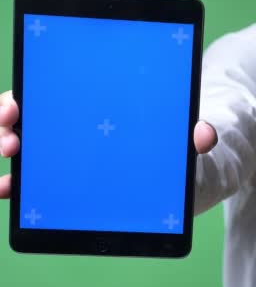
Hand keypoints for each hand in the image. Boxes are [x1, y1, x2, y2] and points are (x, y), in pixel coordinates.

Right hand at [0, 89, 216, 198]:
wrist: (189, 174)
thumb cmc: (181, 145)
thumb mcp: (190, 137)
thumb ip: (198, 135)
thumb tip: (204, 135)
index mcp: (98, 102)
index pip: (51, 91)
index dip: (25, 98)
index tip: (15, 108)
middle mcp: (77, 125)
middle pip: (29, 119)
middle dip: (8, 127)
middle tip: (10, 141)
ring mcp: (73, 153)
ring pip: (28, 151)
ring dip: (10, 161)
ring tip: (6, 180)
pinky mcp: (76, 183)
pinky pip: (39, 183)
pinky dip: (19, 188)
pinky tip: (10, 195)